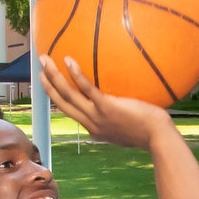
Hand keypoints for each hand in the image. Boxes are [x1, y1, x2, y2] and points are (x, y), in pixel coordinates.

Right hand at [40, 56, 172, 149]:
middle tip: (39, 69)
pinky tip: (68, 60)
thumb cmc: (151, 132)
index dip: (58, 98)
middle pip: (62, 103)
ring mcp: (97, 116)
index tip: (51, 86)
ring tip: (44, 59)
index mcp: (95, 129)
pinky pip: (86, 88)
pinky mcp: (107, 107)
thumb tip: (124, 105)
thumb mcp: (130, 128)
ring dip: (53, 76)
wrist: (158, 138)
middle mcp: (91, 124)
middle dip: (48, 85)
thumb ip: (122, 118)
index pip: (72, 112)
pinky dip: (75, 74)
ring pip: (67, 95)